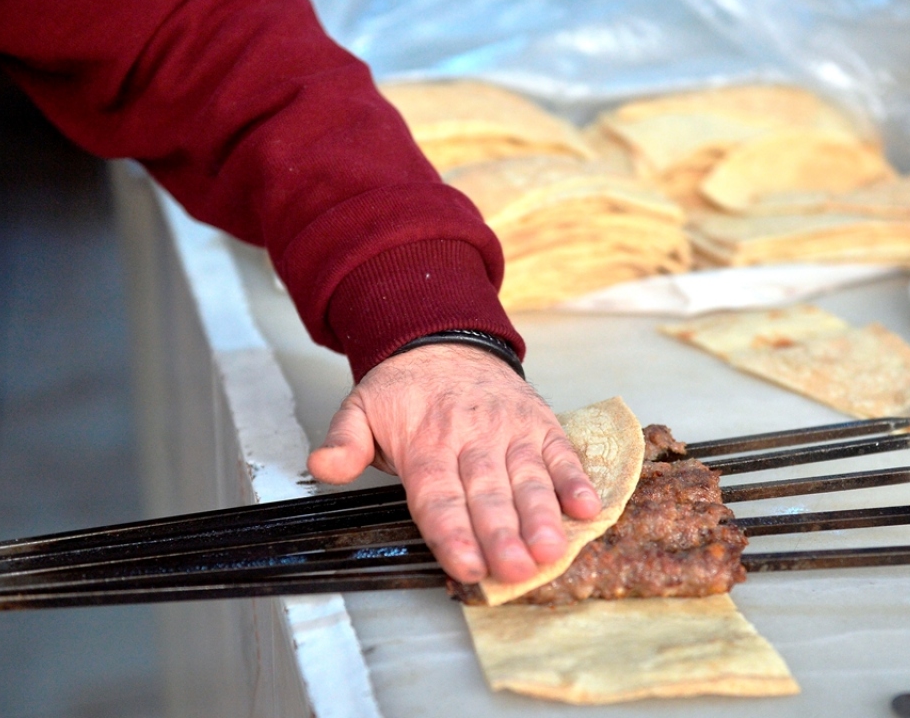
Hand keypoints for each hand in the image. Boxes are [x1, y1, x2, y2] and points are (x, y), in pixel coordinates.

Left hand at [306, 344, 601, 583]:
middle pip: (487, 494)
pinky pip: (560, 452)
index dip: (453, 534)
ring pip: (527, 478)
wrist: (448, 340)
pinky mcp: (539, 424)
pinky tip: (587, 507)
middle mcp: (471, 438)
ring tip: (551, 549)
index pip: (438, 497)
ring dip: (542, 516)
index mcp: (426, 443)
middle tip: (516, 569)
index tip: (466, 566)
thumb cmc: (407, 390)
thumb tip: (322, 466)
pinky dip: (575, 480)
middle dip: (502, 535)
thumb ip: (345, 442)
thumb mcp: (361, 408)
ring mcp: (510, 431)